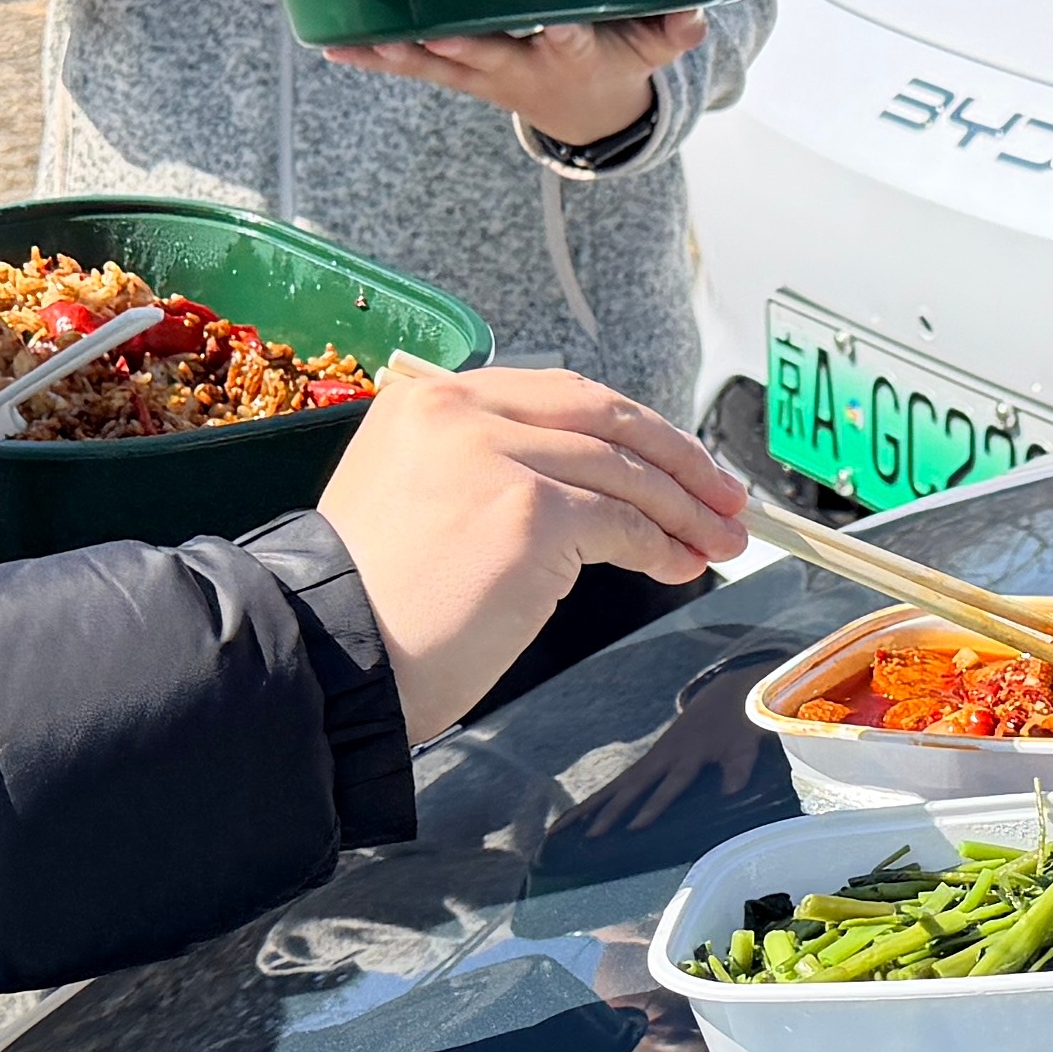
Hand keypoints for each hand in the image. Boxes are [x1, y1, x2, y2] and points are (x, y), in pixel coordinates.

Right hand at [315, 358, 745, 738]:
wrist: (329, 656)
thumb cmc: (371, 605)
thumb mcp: (417, 502)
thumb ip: (487, 469)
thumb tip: (593, 490)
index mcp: (430, 399)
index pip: (560, 395)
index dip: (630, 427)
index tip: (673, 458)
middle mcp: (462, 411)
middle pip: (603, 418)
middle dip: (677, 458)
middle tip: (723, 495)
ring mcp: (497, 457)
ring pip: (622, 471)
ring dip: (683, 509)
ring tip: (719, 540)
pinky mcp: (529, 512)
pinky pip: (621, 523)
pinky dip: (661, 546)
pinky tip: (679, 565)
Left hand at [329, 9, 709, 150]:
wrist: (585, 117)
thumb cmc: (615, 64)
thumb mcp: (650, 50)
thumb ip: (672, 31)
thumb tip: (697, 15)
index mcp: (567, 58)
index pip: (566, 41)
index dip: (560, 32)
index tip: (555, 21)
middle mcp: (519, 71)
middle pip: (484, 55)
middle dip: (457, 44)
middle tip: (428, 33)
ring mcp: (483, 76)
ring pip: (436, 65)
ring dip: (397, 55)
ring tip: (354, 42)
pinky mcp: (458, 75)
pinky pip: (413, 68)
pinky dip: (376, 59)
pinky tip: (335, 48)